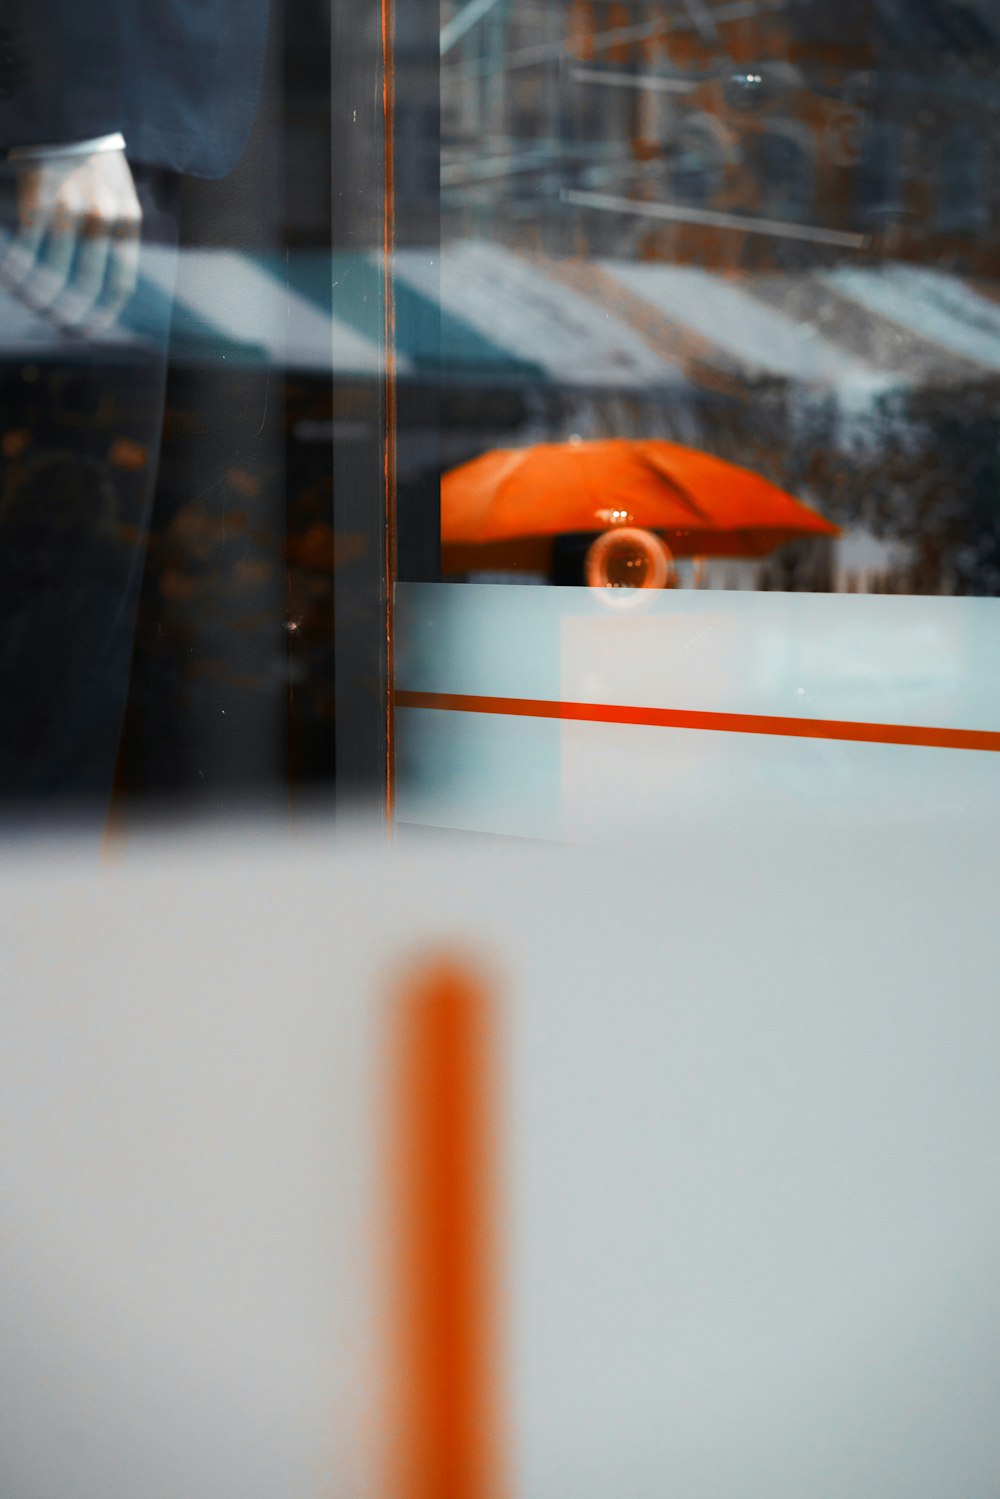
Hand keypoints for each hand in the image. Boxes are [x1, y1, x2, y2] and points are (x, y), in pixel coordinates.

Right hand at [1, 147, 141, 333]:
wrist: (70, 114)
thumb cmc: (94, 164)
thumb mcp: (120, 198)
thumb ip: (116, 237)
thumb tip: (102, 292)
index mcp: (128, 220)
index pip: (119, 284)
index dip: (103, 315)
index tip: (88, 331)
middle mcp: (103, 218)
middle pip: (86, 287)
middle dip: (69, 315)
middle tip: (57, 326)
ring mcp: (70, 209)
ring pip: (53, 274)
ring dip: (38, 297)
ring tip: (30, 304)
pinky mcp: (39, 199)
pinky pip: (27, 249)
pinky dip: (18, 271)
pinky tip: (10, 279)